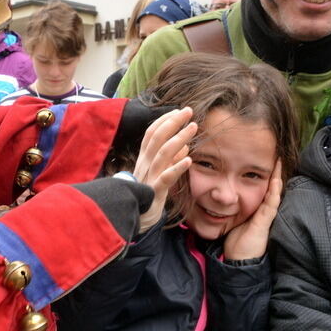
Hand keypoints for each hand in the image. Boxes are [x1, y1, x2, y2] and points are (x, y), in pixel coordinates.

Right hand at [133, 107, 196, 232]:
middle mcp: (145, 164)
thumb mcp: (160, 174)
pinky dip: (177, 167)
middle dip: (173, 122)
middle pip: (157, 137)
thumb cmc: (149, 195)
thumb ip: (171, 160)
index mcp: (145, 158)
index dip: (164, 120)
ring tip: (193, 127)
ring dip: (179, 138)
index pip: (152, 133)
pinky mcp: (154, 192)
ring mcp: (149, 177)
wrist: (137, 220)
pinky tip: (189, 159)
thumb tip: (185, 147)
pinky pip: (166, 177)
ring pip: (163, 153)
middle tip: (188, 111)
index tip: (178, 110)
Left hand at [223, 159, 282, 260]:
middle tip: (277, 156)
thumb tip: (218, 197)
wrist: (239, 260)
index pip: (263, 189)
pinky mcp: (264, 222)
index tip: (265, 160)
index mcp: (257, 209)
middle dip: (274, 172)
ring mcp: (266, 216)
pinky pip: (271, 204)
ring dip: (277, 177)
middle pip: (271, 188)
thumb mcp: (232, 220)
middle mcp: (264, 211)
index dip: (265, 175)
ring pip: (274, 193)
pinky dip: (274, 192)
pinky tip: (276, 181)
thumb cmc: (236, 241)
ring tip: (279, 163)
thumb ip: (230, 209)